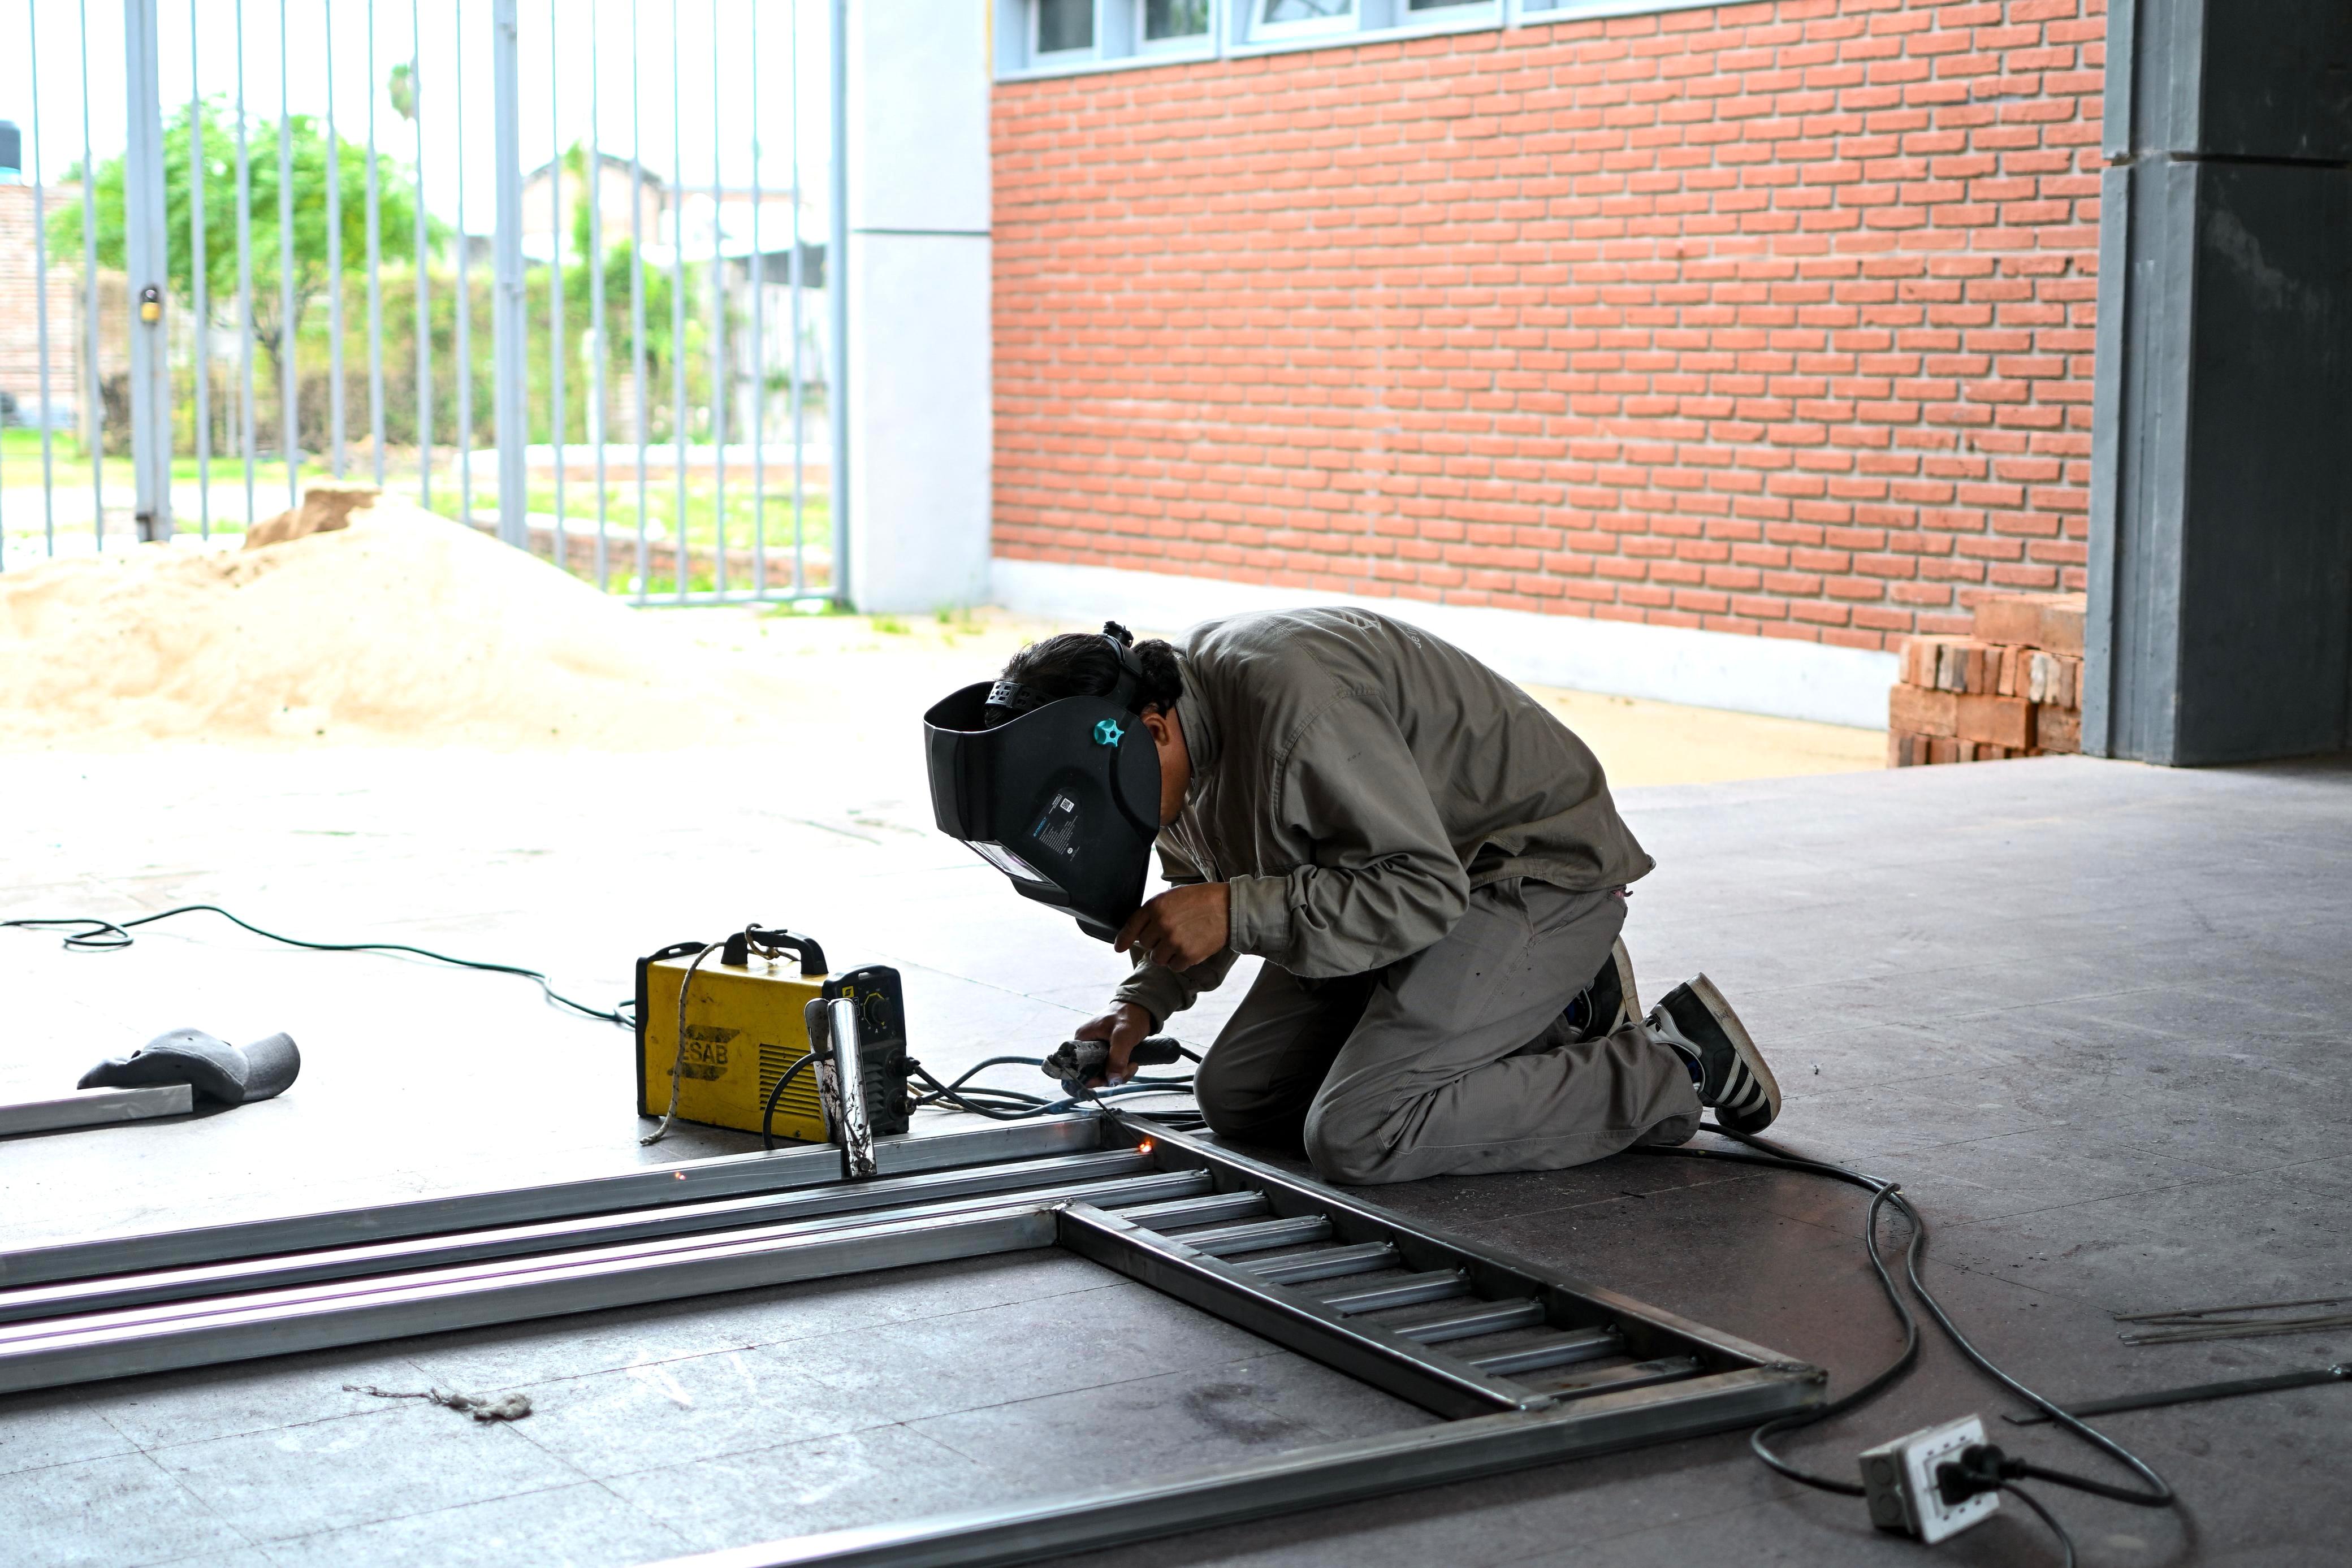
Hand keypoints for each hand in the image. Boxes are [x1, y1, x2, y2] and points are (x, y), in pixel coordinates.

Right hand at [1074, 1002, 1155, 1085]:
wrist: (1142, 1007)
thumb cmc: (1129, 1016)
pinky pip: (1112, 1068)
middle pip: (1092, 1072)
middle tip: (1127, 1070)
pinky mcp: (1109, 1052)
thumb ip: (1117, 1059)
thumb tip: (1112, 1081)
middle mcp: (1087, 1045)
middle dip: (1110, 1076)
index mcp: (1083, 1039)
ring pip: (1104, 1072)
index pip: (1077, 1066)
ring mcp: (1098, 1049)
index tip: (1105, 1080)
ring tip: (1133, 1064)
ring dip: (1120, 1073)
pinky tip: (1133, 1063)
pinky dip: (1122, 1070)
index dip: (1089, 1077)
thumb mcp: (1123, 1037)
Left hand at [1115, 882, 1229, 974]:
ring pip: (1158, 959)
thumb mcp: (1172, 896)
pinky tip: (1191, 948)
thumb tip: (1139, 931)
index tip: (1119, 948)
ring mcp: (1174, 941)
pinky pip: (1174, 966)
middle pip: (1146, 945)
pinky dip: (1180, 962)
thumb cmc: (1200, 899)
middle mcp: (1161, 924)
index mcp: (1155, 907)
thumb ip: (1154, 911)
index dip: (1123, 939)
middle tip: (1172, 933)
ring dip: (1167, 954)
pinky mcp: (1187, 955)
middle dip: (1156, 942)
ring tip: (1182, 942)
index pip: (1131, 927)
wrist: (1228, 907)